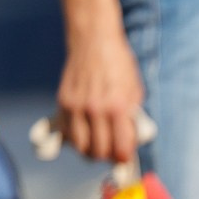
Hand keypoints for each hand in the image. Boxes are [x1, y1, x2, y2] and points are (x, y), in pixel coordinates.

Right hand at [56, 30, 145, 164]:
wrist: (94, 41)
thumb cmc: (119, 66)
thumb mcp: (135, 91)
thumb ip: (132, 117)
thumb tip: (131, 142)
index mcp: (117, 107)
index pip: (119, 149)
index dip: (123, 158)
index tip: (124, 157)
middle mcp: (95, 109)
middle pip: (98, 152)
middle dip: (107, 156)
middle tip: (112, 151)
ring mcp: (76, 106)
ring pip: (80, 147)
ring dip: (90, 150)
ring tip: (98, 144)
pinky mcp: (63, 102)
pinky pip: (68, 132)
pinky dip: (76, 137)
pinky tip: (86, 131)